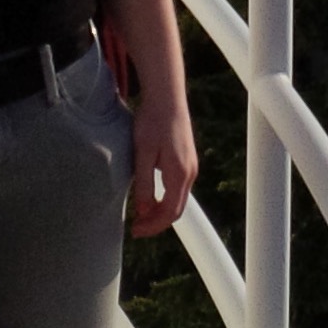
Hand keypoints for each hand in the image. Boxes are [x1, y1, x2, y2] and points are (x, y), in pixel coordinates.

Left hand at [127, 90, 197, 237]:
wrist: (167, 96)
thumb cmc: (152, 122)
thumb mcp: (142, 154)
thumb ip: (144, 184)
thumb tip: (143, 211)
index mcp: (179, 174)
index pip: (170, 212)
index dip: (153, 226)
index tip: (136, 230)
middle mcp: (190, 173)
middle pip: (177, 209)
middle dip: (157, 222)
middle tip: (136, 227)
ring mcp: (191, 166)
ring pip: (178, 199)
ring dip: (161, 210)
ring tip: (140, 214)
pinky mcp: (188, 160)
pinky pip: (179, 188)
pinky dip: (166, 198)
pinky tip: (151, 195)